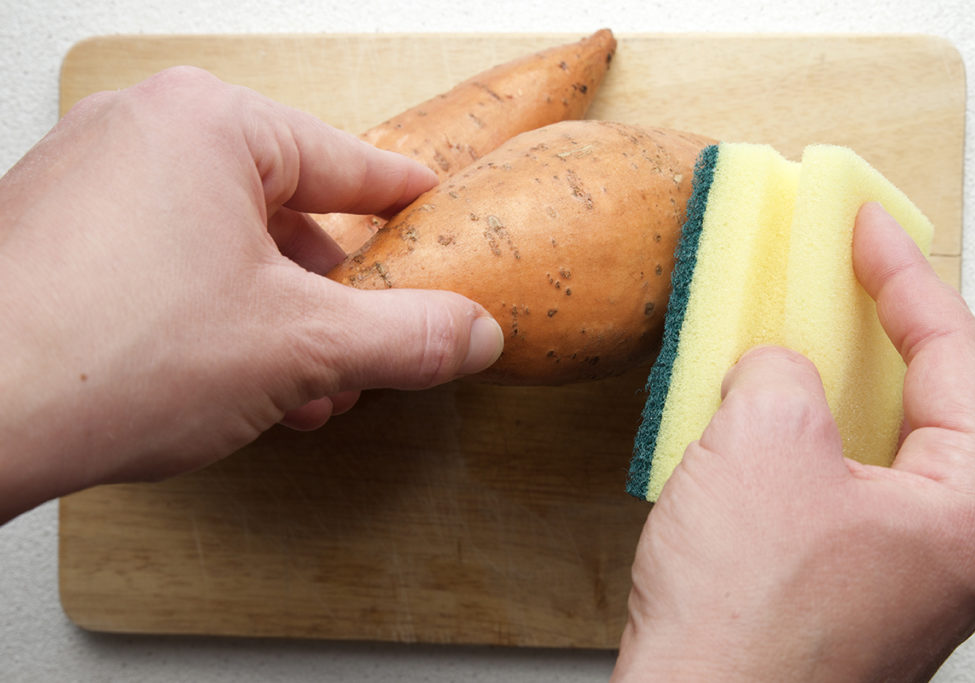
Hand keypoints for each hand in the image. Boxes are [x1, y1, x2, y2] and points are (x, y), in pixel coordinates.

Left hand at [0, 67, 503, 522]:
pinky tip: (237, 382)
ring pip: (225, 245)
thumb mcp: (301, 347)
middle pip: (285, 210)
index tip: (432, 211)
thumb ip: (405, 336)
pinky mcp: (59, 234)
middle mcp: (141, 132)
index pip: (345, 160)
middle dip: (331, 294)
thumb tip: (472, 331)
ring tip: (304, 384)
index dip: (402, 199)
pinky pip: (167, 263)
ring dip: (276, 320)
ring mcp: (90, 180)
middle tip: (365, 339)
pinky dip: (214, 318)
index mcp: (208, 124)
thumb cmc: (104, 355)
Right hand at [613, 203, 974, 680]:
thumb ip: (779, 370)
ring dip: (837, 389)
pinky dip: (807, 444)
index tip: (868, 230)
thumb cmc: (749, 624)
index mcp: (973, 508)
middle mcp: (955, 547)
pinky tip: (764, 428)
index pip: (958, 356)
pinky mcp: (848, 592)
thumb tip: (776, 366)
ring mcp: (903, 575)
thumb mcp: (762, 443)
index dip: (905, 276)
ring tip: (802, 341)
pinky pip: (839, 491)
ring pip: (881, 450)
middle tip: (852, 275)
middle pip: (935, 403)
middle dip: (885, 330)